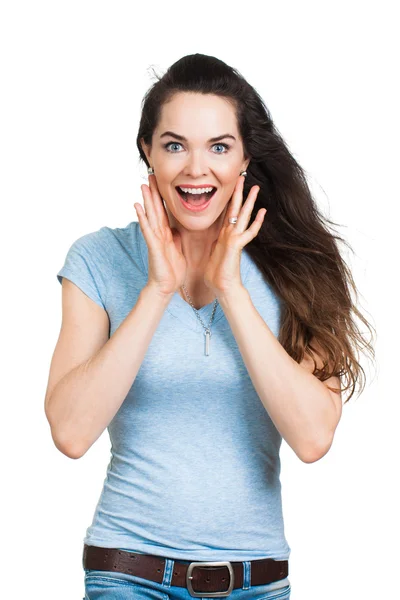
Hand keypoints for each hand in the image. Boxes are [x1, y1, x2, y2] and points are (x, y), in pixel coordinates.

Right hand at [134, 174, 186, 296]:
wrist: (167, 286)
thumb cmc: (172, 270)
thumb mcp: (178, 248)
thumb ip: (177, 236)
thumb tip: (179, 227)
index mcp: (166, 233)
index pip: (163, 211)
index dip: (161, 196)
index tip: (160, 182)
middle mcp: (158, 233)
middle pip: (155, 209)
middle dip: (152, 192)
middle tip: (150, 175)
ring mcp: (154, 238)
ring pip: (150, 215)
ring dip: (146, 200)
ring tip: (142, 185)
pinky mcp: (153, 246)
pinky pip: (147, 229)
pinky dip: (142, 217)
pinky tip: (137, 206)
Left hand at [204, 175, 266, 296]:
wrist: (223, 288)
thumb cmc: (217, 275)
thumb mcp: (212, 254)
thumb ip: (215, 245)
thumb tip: (213, 242)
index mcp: (224, 235)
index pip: (228, 213)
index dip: (230, 200)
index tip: (232, 187)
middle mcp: (231, 234)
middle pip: (236, 209)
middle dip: (240, 193)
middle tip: (243, 177)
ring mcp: (235, 239)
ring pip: (243, 216)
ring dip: (250, 202)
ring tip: (256, 188)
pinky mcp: (236, 245)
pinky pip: (248, 231)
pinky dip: (256, 222)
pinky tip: (263, 212)